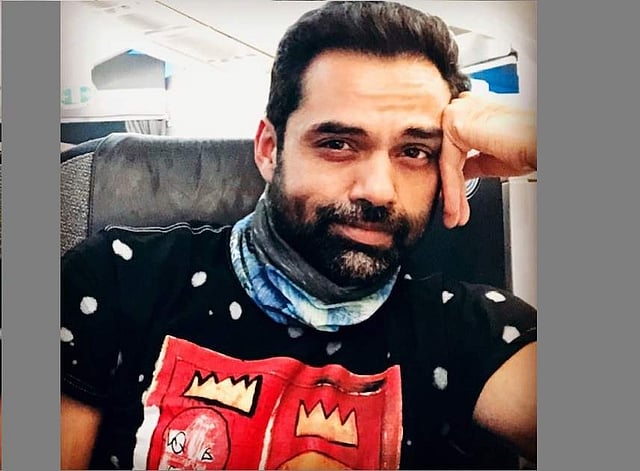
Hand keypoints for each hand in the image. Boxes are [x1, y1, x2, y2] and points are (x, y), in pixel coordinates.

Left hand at [439, 92, 536, 227]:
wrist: (539, 143)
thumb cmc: (529, 146)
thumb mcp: (493, 159)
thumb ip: (471, 163)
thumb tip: (458, 174)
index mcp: (475, 112)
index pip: (456, 150)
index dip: (456, 181)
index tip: (458, 204)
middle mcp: (465, 107)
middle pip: (449, 155)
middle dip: (452, 189)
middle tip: (454, 215)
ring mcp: (459, 111)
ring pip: (447, 160)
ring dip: (451, 194)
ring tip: (454, 216)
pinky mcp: (455, 121)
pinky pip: (448, 162)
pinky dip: (451, 188)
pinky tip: (454, 206)